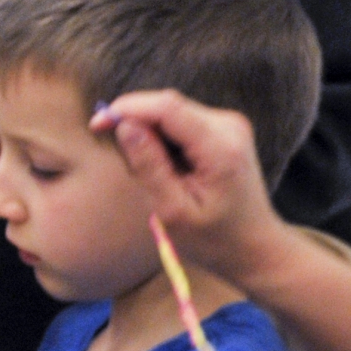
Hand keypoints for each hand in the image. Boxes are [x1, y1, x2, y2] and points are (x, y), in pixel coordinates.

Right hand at [94, 89, 288, 284]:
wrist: (253, 244)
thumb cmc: (214, 238)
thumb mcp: (173, 211)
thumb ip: (149, 166)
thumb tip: (124, 127)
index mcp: (220, 147)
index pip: (168, 107)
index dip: (128, 109)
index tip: (96, 124)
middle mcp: (229, 125)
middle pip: (169, 105)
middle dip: (135, 121)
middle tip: (115, 153)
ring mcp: (229, 124)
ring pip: (172, 112)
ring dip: (148, 132)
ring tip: (148, 172)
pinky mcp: (223, 128)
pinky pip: (181, 121)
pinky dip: (161, 137)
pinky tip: (163, 166)